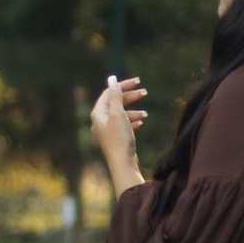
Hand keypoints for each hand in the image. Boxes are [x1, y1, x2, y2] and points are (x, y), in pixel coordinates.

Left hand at [90, 73, 147, 193]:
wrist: (122, 163)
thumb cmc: (119, 138)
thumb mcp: (118, 114)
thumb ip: (115, 95)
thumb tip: (112, 79)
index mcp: (98, 113)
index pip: (110, 93)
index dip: (123, 85)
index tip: (138, 81)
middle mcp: (100, 120)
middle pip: (115, 102)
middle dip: (130, 97)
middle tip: (145, 92)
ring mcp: (107, 130)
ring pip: (121, 114)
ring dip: (133, 111)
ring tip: (146, 113)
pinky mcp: (115, 138)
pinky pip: (123, 125)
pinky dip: (132, 121)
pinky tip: (141, 122)